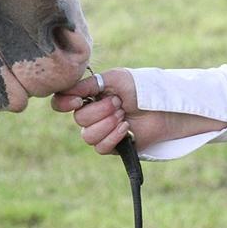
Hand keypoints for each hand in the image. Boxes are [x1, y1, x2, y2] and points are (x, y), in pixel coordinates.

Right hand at [51, 69, 226, 154]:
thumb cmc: (142, 89)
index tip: (78, 101)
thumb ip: (89, 84)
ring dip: (107, 124)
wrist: (164, 108)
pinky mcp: (115, 146)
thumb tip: (68, 91)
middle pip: (77, 120)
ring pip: (87, 136)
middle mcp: (92, 114)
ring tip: (124, 116)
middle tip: (119, 104)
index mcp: (89, 96)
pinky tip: (126, 129)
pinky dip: (112, 137)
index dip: (65, 104)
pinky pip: (101, 148)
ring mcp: (102, 131)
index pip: (62, 103)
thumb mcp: (115, 79)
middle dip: (99, 111)